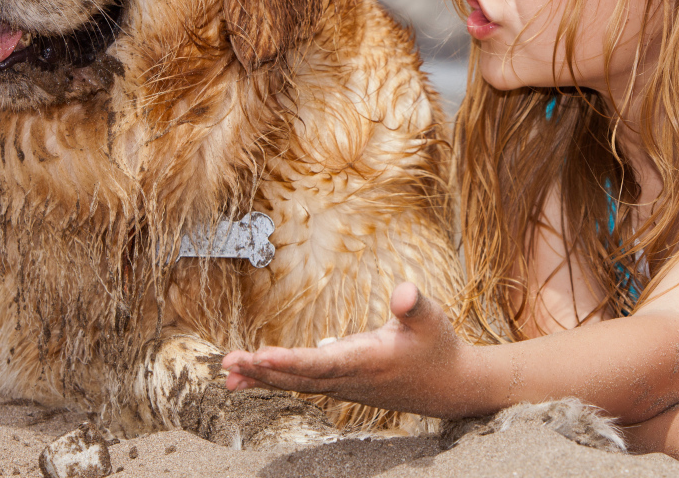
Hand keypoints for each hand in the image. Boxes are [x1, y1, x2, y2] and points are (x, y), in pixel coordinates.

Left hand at [221, 282, 476, 417]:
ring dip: (262, 378)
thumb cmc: (438, 347)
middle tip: (228, 363)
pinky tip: (250, 379)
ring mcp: (345, 387)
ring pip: (297, 384)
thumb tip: (402, 291)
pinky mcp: (342, 386)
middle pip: (300, 378)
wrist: (451, 387)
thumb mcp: (432, 319)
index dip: (291, 361)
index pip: (322, 363)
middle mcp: (350, 379)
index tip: (261, 355)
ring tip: (228, 374)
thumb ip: (415, 304)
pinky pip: (303, 384)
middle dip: (262, 371)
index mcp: (368, 361)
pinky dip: (276, 380)